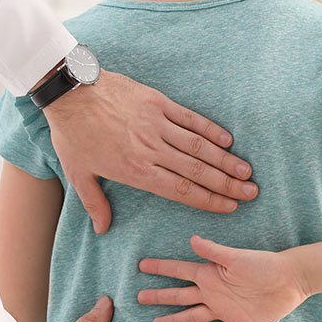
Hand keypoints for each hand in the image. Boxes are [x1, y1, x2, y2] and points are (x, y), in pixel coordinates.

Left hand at [43, 70, 257, 233]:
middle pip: (197, 170)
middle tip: (250, 193)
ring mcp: (157, 124)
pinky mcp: (158, 102)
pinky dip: (210, 129)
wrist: (71, 91)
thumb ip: (95, 203)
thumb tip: (102, 229)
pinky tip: (227, 140)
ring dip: (225, 159)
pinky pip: (189, 118)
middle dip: (227, 184)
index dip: (208, 200)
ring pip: (199, 146)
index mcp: (135, 170)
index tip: (229, 207)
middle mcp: (151, 149)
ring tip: (246, 172)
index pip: (180, 190)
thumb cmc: (72, 133)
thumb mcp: (78, 173)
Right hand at [138, 236, 309, 321]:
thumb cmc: (264, 264)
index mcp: (210, 274)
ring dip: (175, 320)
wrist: (289, 280)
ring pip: (193, 316)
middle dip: (159, 296)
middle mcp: (213, 291)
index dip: (161, 268)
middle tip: (139, 297)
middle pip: (180, 296)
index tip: (142, 265)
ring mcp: (224, 308)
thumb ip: (214, 251)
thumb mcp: (236, 257)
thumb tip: (192, 239)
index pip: (179, 270)